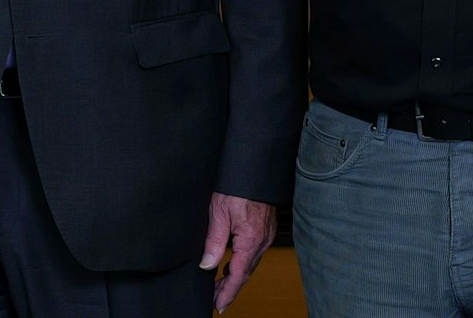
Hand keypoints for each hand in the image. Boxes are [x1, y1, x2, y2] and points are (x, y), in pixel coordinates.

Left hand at [202, 192, 274, 311]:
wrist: (253, 169)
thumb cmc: (236, 185)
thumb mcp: (218, 212)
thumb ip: (214, 241)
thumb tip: (207, 265)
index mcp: (250, 240)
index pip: (238, 275)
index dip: (228, 292)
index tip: (219, 305)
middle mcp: (261, 241)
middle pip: (245, 273)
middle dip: (230, 288)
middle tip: (215, 299)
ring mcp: (265, 236)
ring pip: (249, 264)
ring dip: (235, 276)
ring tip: (219, 287)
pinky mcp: (264, 230)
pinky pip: (253, 253)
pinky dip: (241, 263)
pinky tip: (231, 265)